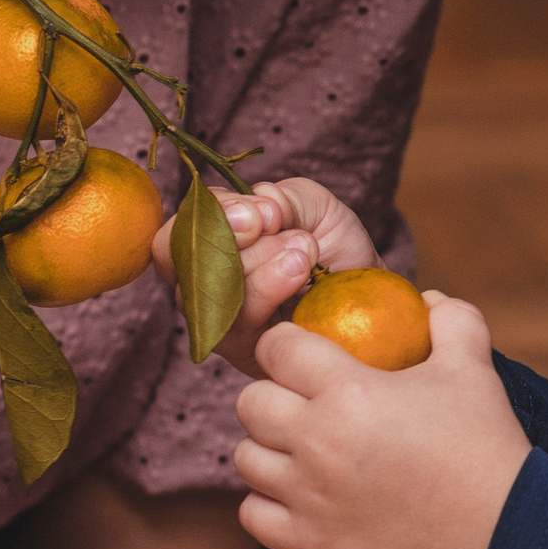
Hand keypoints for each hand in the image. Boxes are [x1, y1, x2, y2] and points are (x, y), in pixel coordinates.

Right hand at [154, 173, 382, 375]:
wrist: (371, 292)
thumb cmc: (334, 247)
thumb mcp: (311, 205)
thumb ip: (279, 198)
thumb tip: (254, 206)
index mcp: (208, 244)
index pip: (176, 230)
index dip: (215, 214)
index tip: (266, 209)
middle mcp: (203, 284)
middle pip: (179, 258)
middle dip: (231, 233)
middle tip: (278, 223)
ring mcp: (220, 320)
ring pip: (207, 288)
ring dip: (259, 259)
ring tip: (304, 249)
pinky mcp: (243, 351)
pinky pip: (234, 321)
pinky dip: (267, 287)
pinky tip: (300, 272)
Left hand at [232, 292, 528, 548]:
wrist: (502, 533)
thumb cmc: (485, 444)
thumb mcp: (473, 365)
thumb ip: (449, 318)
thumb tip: (425, 301)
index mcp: (348, 390)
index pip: (277, 347)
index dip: (288, 343)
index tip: (306, 353)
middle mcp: (316, 442)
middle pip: (250, 403)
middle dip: (273, 392)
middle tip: (302, 400)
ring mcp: (308, 498)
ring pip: (245, 459)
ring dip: (269, 447)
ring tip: (301, 447)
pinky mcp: (310, 543)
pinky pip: (253, 514)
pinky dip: (268, 502)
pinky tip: (300, 492)